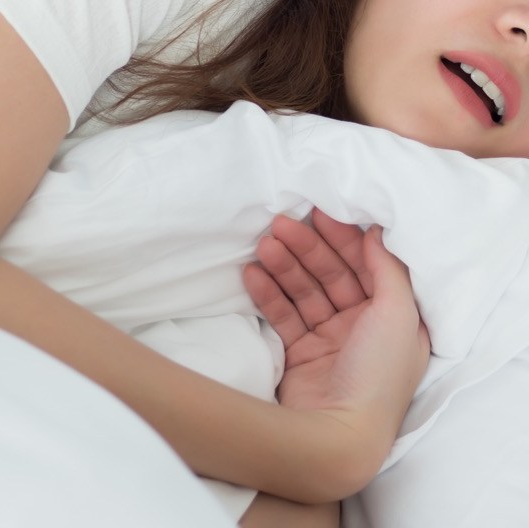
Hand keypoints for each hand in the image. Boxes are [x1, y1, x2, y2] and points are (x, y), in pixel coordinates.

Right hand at [243, 209, 428, 444]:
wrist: (338, 438)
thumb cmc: (377, 374)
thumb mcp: (398, 315)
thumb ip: (388, 268)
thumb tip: (377, 230)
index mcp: (392, 317)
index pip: (366, 265)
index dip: (344, 237)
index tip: (319, 212)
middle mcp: (363, 326)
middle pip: (332, 274)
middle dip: (307, 248)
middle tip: (280, 223)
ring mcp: (329, 340)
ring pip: (304, 291)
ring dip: (284, 266)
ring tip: (263, 245)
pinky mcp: (299, 354)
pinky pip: (283, 315)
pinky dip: (268, 294)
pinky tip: (252, 273)